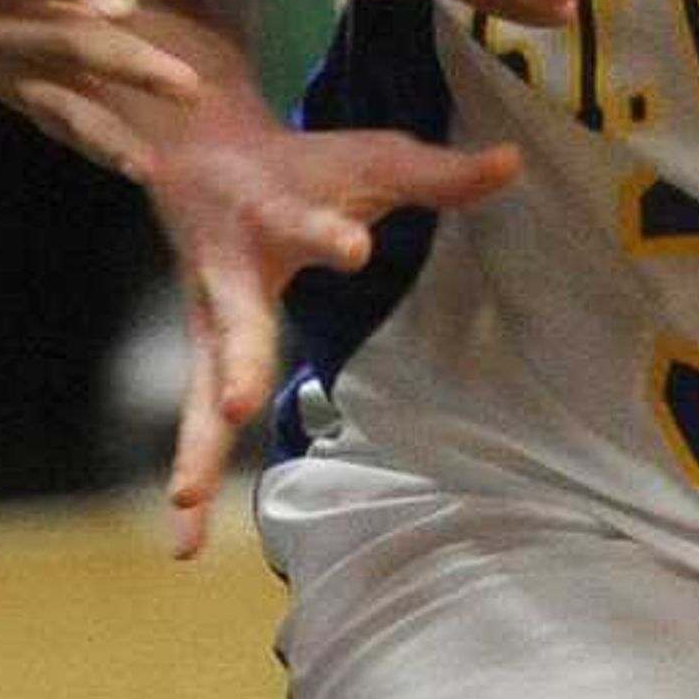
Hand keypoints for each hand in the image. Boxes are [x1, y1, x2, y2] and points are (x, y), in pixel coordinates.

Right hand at [0, 0, 196, 178]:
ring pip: (54, 95)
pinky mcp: (6, 82)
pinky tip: (134, 167)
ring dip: (107, 130)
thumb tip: (122, 0)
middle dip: (125, 65)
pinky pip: (51, 117)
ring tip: (152, 164)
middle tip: (187, 87)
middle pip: (57, 41)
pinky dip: (92, 144)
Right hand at [151, 85, 520, 555]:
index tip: (355, 245)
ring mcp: (207, 323)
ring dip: (194, 448)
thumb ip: (439, 173)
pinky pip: (193, 425)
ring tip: (185, 504)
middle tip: (235, 405)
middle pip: (233, 322)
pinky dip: (190, 482)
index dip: (329, 235)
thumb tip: (515, 161)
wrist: (193, 153)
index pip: (304, 223)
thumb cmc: (300, 165)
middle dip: (236, 363)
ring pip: (197, 390)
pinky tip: (184, 545)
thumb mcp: (370, 158)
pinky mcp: (203, 356)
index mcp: (273, 214)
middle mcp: (228, 275)